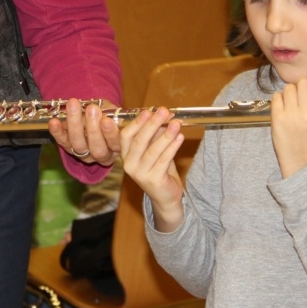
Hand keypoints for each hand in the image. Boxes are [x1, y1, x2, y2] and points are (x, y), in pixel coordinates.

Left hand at [47, 98, 120, 165]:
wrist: (93, 116)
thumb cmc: (107, 114)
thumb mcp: (112, 111)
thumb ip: (110, 112)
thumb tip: (100, 109)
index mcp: (116, 147)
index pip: (116, 144)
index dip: (111, 134)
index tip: (106, 120)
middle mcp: (101, 155)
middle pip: (97, 148)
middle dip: (93, 129)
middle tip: (92, 109)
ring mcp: (84, 154)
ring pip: (79, 145)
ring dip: (75, 125)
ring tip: (74, 106)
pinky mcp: (68, 149)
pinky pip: (62, 142)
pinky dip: (57, 132)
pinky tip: (54, 121)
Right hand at [119, 107, 184, 230]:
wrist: (166, 197)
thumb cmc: (160, 169)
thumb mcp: (156, 149)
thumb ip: (157, 135)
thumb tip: (164, 116)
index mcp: (126, 154)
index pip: (126, 135)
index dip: (137, 122)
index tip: (149, 110)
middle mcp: (129, 164)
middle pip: (139, 140)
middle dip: (152, 124)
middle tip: (164, 111)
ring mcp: (140, 174)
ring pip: (153, 150)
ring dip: (166, 135)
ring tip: (176, 124)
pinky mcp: (153, 180)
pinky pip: (164, 160)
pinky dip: (173, 147)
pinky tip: (180, 138)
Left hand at [270, 70, 306, 178]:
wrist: (301, 159)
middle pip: (303, 82)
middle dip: (304, 83)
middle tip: (305, 92)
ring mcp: (290, 116)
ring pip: (289, 88)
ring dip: (292, 90)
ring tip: (295, 101)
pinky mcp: (277, 119)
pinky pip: (276, 96)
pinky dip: (281, 97)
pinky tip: (286, 105)